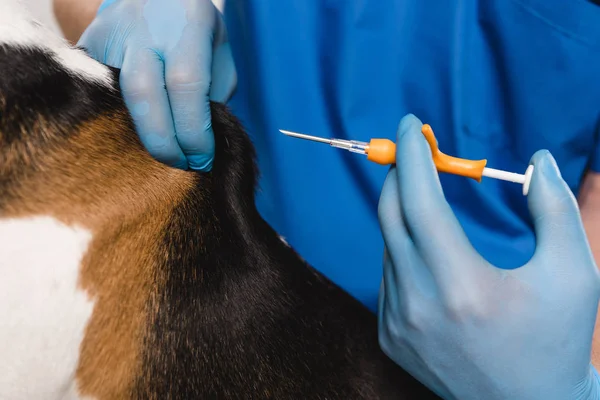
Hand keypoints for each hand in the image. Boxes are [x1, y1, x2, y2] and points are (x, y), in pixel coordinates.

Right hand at [79, 0, 236, 170]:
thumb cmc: (192, 30)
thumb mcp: (217, 52)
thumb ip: (214, 93)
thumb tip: (202, 141)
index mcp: (185, 26)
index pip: (186, 86)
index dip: (194, 132)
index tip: (202, 159)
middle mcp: (143, 30)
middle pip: (143, 94)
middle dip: (163, 142)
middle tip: (180, 165)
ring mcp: (108, 38)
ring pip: (114, 99)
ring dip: (137, 138)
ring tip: (159, 157)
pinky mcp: (86, 50)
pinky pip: (97, 97)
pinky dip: (116, 124)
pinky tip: (132, 139)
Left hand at [377, 114, 599, 399]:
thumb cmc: (557, 338)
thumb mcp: (574, 272)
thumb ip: (555, 208)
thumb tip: (535, 160)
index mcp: (463, 287)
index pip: (421, 202)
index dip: (412, 157)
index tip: (409, 125)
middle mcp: (418, 305)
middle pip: (390, 216)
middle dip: (398, 174)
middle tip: (414, 150)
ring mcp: (396, 324)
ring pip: (388, 246)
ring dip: (405, 215)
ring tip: (432, 205)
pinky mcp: (388, 336)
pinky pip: (386, 275)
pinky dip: (403, 251)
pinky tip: (430, 255)